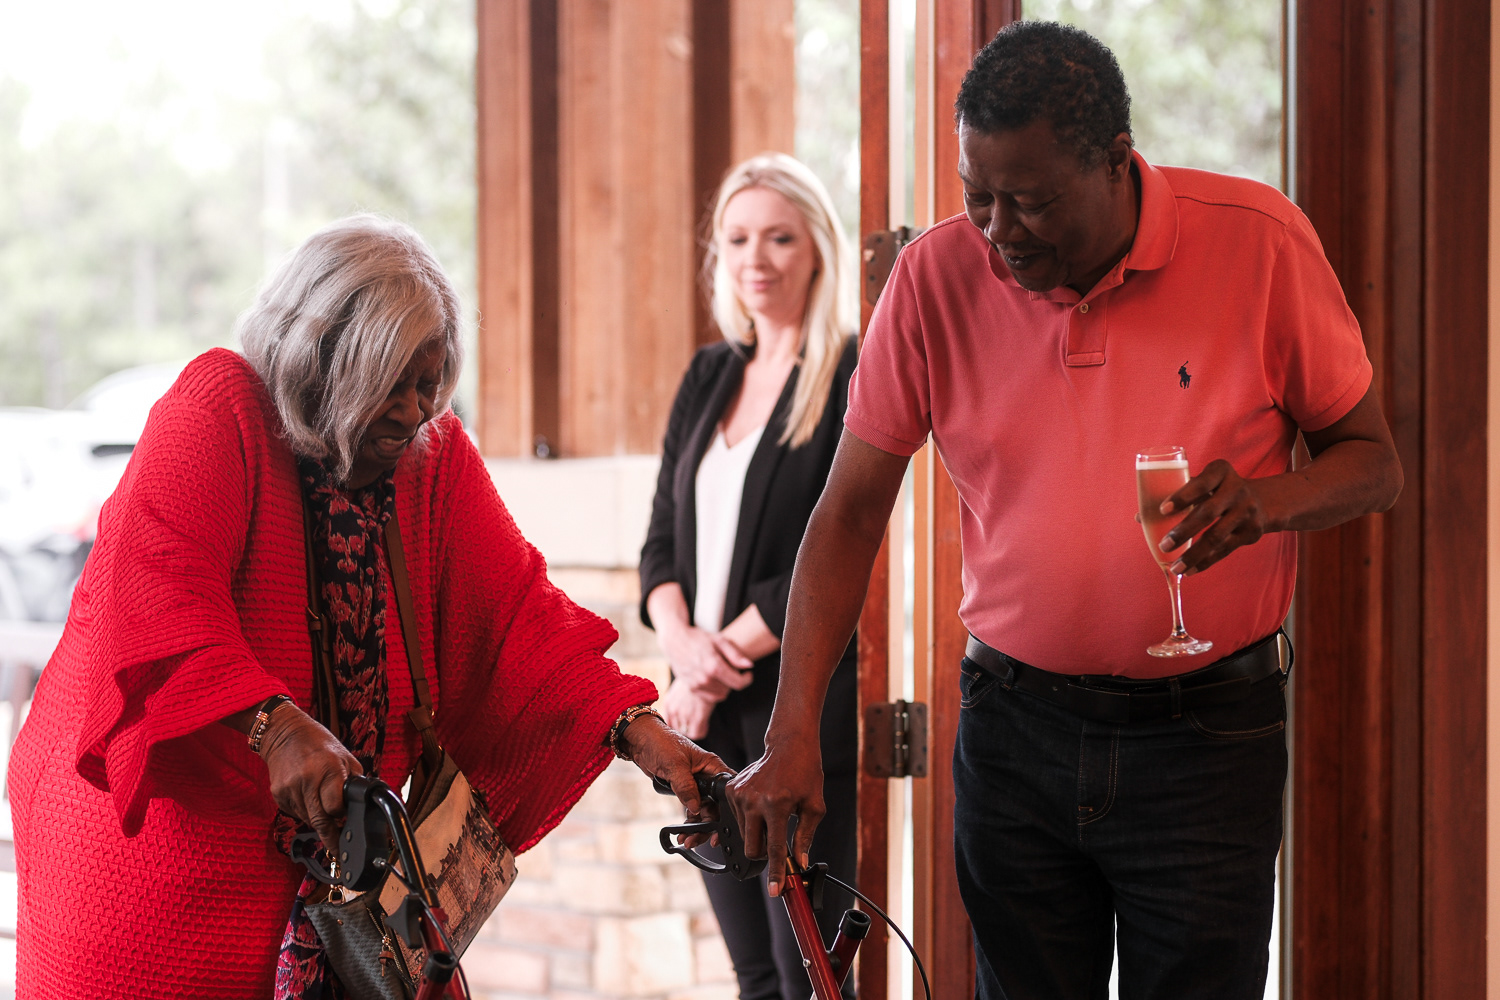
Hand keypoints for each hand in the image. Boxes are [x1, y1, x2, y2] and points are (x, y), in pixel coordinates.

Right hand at [257, 705, 363, 849]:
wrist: (284, 733)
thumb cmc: (319, 744)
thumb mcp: (345, 757)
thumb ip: (353, 782)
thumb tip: (361, 805)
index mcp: (328, 770)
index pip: (335, 808)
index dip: (342, 815)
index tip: (348, 822)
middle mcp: (306, 780)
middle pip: (320, 821)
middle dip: (330, 837)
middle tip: (339, 849)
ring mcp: (289, 789)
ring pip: (307, 819)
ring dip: (317, 818)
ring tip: (321, 802)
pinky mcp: (277, 794)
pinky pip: (295, 812)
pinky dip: (304, 810)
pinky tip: (307, 795)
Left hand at [621, 714, 730, 847]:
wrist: (641, 740)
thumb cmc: (660, 742)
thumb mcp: (674, 764)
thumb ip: (686, 787)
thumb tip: (695, 808)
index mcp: (712, 765)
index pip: (726, 790)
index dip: (727, 811)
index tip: (720, 829)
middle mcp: (707, 776)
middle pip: (715, 806)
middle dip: (709, 825)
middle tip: (701, 839)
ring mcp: (696, 784)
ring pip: (703, 811)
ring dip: (697, 827)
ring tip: (687, 840)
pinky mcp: (685, 790)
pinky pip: (691, 810)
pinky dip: (688, 822)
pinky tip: (682, 833)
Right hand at [659, 624, 753, 696]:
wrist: (675, 640)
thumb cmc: (698, 638)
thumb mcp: (719, 641)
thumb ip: (735, 655)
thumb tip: (749, 666)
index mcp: (714, 666)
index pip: (738, 683)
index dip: (747, 679)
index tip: (748, 674)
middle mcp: (705, 678)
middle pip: (729, 689)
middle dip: (734, 681)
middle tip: (731, 669)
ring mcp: (696, 685)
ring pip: (720, 695)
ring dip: (724, 686)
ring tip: (721, 673)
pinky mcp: (691, 688)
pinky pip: (709, 697)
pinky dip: (714, 690)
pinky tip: (712, 678)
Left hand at [659, 677, 719, 739]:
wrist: (705, 673)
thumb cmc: (696, 678)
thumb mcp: (680, 687)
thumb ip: (677, 700)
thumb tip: (681, 709)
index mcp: (668, 703)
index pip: (668, 722)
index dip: (677, 722)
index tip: (685, 719)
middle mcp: (673, 710)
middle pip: (677, 728)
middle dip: (686, 726)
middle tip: (694, 720)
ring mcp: (684, 715)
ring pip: (687, 732)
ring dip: (694, 728)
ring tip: (701, 721)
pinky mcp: (696, 718)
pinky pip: (697, 733)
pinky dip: (702, 730)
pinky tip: (705, 722)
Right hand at [726, 736, 823, 896]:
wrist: (789, 745)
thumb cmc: (805, 773)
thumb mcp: (814, 806)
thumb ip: (805, 837)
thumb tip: (800, 862)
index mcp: (776, 805)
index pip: (775, 848)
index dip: (776, 873)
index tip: (775, 890)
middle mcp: (753, 800)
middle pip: (752, 847)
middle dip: (764, 853)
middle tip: (777, 843)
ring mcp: (739, 794)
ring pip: (744, 834)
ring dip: (758, 832)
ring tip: (772, 813)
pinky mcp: (731, 789)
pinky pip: (737, 818)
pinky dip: (750, 819)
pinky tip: (762, 805)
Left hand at [1159, 459, 1276, 574]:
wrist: (1263, 501)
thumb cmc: (1218, 491)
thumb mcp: (1204, 484)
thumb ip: (1175, 496)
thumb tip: (1141, 517)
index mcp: (1221, 471)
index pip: (1201, 482)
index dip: (1182, 496)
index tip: (1162, 510)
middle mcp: (1238, 489)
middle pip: (1208, 512)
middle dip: (1184, 531)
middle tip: (1164, 545)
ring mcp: (1247, 511)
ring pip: (1217, 536)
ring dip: (1193, 554)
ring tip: (1175, 567)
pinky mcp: (1252, 532)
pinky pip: (1225, 550)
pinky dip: (1206, 562)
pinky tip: (1190, 570)